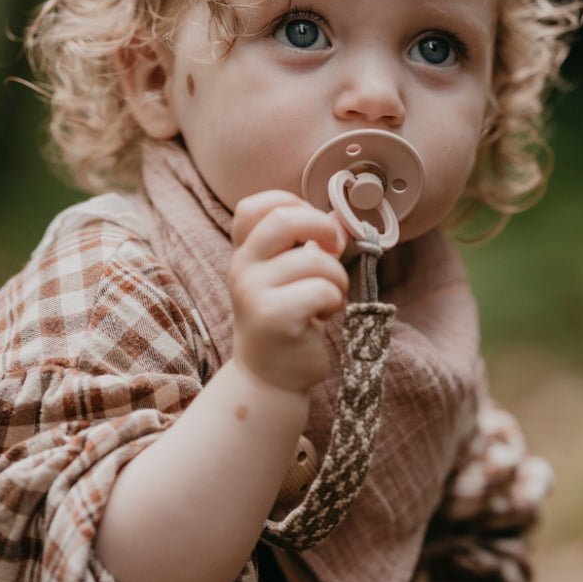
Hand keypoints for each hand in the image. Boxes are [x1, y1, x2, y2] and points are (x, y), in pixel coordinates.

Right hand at [229, 190, 348, 392]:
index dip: (290, 204)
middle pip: (283, 219)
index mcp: (245, 253)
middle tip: (335, 249)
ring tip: (329, 299)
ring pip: (316, 260)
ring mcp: (254, 292)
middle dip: (322, 227)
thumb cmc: (287, 320)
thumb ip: (312, 243)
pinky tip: (324, 316)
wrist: (269, 378)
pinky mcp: (274, 317)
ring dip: (337, 279)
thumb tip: (340, 217)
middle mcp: (242, 268)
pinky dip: (335, 302)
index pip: (252, 207)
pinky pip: (322, 290)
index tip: (314, 226)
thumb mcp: (294, 276)